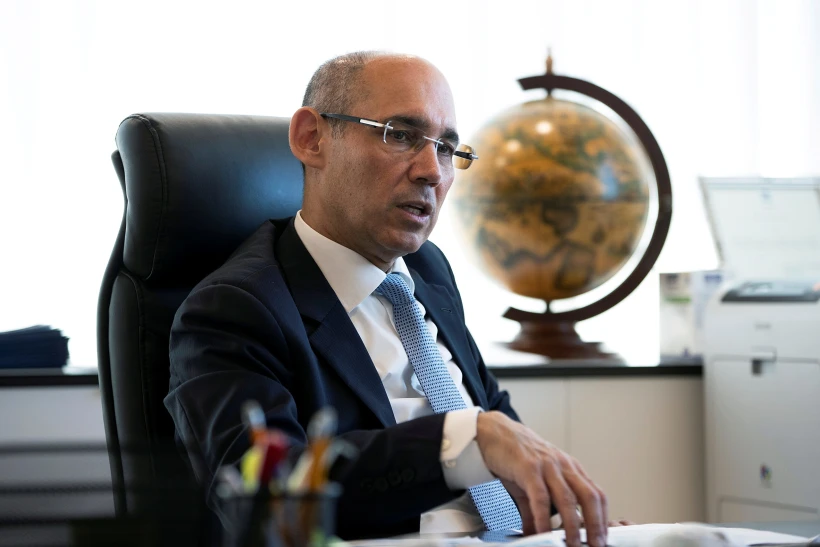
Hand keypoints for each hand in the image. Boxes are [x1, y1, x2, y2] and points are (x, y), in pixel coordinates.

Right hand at [476, 411, 607, 546]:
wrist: (495, 431)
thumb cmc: (516, 455)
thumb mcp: (532, 483)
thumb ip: (536, 510)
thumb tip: (536, 533)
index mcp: (570, 469)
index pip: (596, 494)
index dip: (603, 518)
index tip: (603, 538)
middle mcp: (563, 466)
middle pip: (590, 496)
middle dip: (596, 524)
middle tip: (597, 545)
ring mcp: (547, 466)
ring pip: (568, 498)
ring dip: (573, 525)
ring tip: (573, 544)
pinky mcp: (529, 467)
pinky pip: (540, 497)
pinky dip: (543, 517)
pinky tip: (543, 532)